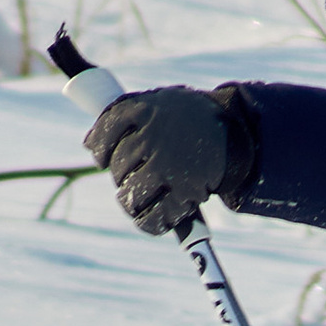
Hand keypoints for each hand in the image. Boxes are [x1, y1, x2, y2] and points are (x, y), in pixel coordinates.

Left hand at [86, 85, 233, 235]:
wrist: (235, 133)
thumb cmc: (190, 118)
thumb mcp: (159, 102)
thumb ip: (125, 115)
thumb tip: (90, 143)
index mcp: (144, 111)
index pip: (105, 135)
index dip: (100, 149)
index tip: (102, 158)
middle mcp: (152, 139)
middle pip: (118, 167)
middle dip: (121, 174)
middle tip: (132, 174)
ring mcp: (168, 168)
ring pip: (130, 196)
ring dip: (131, 201)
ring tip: (136, 199)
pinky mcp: (184, 194)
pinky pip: (153, 219)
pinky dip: (148, 223)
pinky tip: (148, 219)